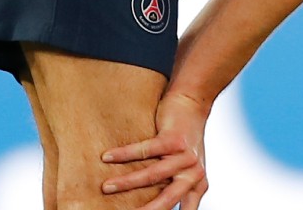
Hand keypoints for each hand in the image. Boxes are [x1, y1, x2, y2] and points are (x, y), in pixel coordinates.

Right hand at [101, 93, 209, 209]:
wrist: (193, 104)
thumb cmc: (185, 140)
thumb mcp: (187, 169)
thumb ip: (175, 188)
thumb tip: (149, 205)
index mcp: (197, 185)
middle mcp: (194, 174)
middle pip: (166, 200)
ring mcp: (185, 157)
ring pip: (151, 175)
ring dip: (125, 183)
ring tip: (106, 187)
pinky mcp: (174, 139)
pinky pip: (145, 150)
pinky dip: (124, 154)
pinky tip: (107, 157)